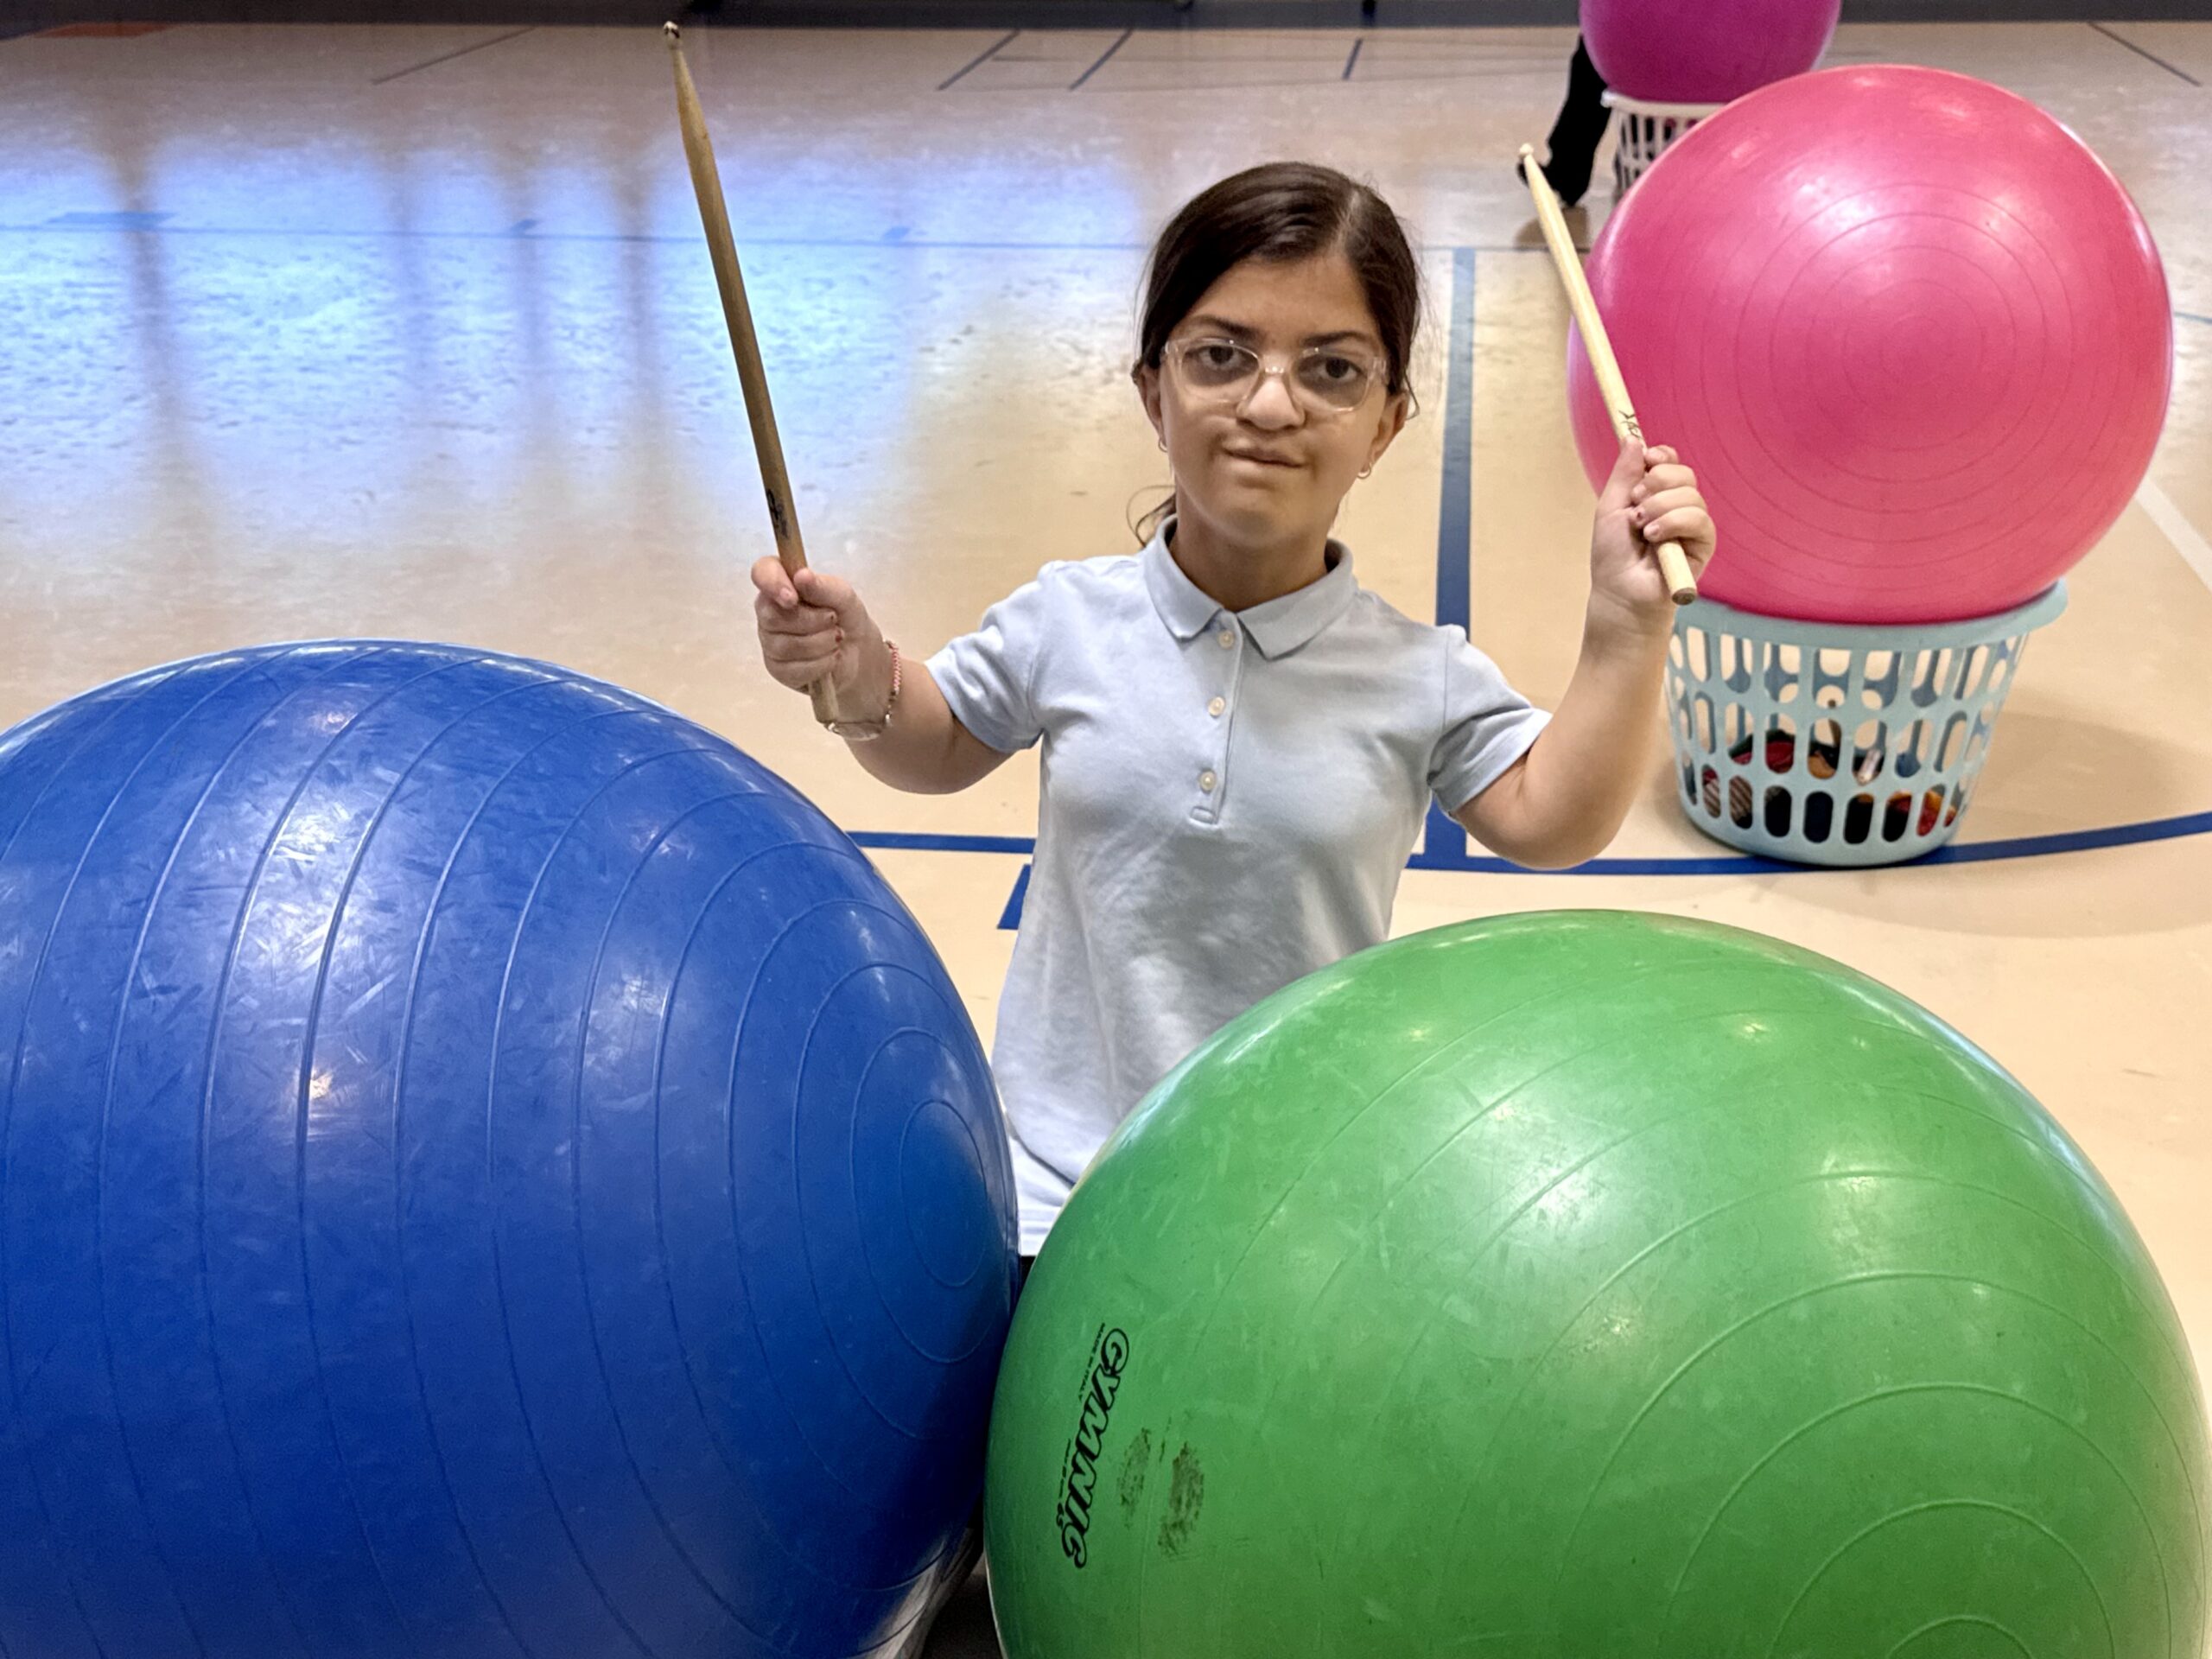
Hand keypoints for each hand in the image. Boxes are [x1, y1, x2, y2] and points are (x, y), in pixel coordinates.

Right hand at [751, 558, 887, 709]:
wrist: (857, 649)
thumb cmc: (844, 614)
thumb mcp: (842, 595)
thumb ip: (822, 586)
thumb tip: (801, 576)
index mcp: (780, 584)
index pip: (761, 573)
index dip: (772, 583)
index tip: (792, 597)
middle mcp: (768, 613)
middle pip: (772, 617)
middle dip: (811, 621)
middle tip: (833, 619)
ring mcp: (770, 643)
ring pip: (785, 647)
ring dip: (821, 643)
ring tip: (837, 638)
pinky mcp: (779, 669)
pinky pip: (794, 670)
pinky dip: (821, 663)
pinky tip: (831, 657)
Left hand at [1589, 438, 1716, 635]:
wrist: (1620, 591)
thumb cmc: (1613, 555)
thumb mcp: (1611, 508)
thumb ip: (1624, 474)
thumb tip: (1634, 438)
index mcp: (1657, 495)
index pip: (1671, 462)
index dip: (1662, 456)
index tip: (1649, 458)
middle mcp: (1678, 506)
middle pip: (1683, 473)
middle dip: (1656, 484)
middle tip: (1636, 507)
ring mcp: (1692, 525)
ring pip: (1690, 495)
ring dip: (1660, 508)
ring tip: (1642, 529)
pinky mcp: (1704, 544)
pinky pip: (1700, 519)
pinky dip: (1674, 523)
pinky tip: (1655, 537)